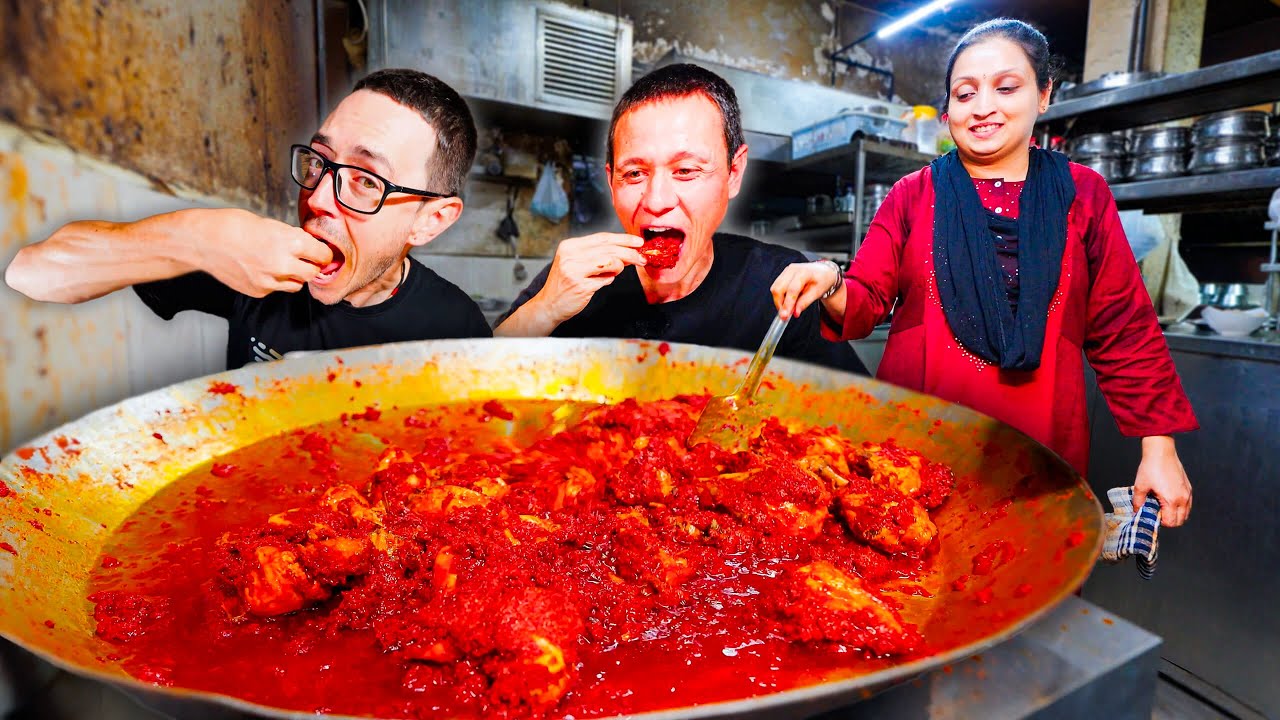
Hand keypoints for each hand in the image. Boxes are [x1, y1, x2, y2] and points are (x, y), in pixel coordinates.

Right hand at [194, 209, 332, 296]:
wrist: (202, 242)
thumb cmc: (233, 226)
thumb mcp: (270, 224)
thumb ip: (291, 237)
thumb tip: (308, 245)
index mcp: (289, 242)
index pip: (323, 254)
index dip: (323, 253)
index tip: (321, 252)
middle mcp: (283, 265)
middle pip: (314, 273)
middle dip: (313, 266)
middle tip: (306, 259)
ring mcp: (270, 281)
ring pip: (297, 284)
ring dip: (295, 275)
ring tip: (280, 262)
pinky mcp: (259, 291)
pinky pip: (276, 288)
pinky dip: (274, 281)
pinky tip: (260, 268)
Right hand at [529, 233, 645, 323]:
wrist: (549, 304)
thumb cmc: (566, 283)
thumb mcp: (577, 262)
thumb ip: (599, 255)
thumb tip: (627, 251)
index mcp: (570, 246)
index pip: (602, 238)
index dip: (623, 239)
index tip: (638, 242)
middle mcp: (571, 256)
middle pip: (609, 249)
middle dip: (629, 253)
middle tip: (641, 258)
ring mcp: (575, 271)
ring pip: (610, 262)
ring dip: (618, 268)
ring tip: (613, 273)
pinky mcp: (581, 286)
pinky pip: (606, 281)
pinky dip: (608, 281)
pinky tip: (600, 282)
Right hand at [771, 260, 843, 319]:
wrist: (822, 272)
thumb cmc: (821, 281)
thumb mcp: (817, 293)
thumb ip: (805, 302)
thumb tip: (795, 313)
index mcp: (804, 272)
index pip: (792, 290)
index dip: (788, 303)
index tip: (785, 315)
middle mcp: (792, 269)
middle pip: (778, 288)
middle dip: (780, 303)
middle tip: (785, 315)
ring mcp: (786, 271)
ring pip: (775, 288)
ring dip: (779, 301)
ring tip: (789, 307)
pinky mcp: (783, 274)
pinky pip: (776, 287)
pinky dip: (779, 297)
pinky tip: (788, 300)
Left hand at [1134, 436, 1191, 526]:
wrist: (1161, 452)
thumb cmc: (1151, 467)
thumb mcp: (1140, 486)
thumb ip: (1138, 501)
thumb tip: (1137, 510)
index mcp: (1171, 500)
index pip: (1171, 522)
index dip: (1160, 522)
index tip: (1152, 515)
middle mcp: (1183, 498)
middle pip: (1180, 521)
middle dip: (1169, 520)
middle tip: (1157, 512)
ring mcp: (1187, 493)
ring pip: (1186, 513)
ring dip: (1176, 514)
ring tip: (1163, 506)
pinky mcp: (1188, 487)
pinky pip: (1188, 504)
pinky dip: (1180, 507)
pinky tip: (1169, 500)